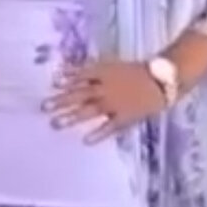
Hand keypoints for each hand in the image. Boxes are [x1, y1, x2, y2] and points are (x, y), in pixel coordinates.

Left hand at [44, 60, 168, 142]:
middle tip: (44, 107)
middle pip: (81, 94)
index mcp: (105, 73)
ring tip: (55, 124)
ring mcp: (115, 104)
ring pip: (91, 110)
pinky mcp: (124, 117)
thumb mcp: (111, 66)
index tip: (52, 83)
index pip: (83, 75)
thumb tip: (65, 73)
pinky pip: (110, 127)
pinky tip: (86, 141)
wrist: (162, 81)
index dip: (67, 79)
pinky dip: (99, 133)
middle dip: (61, 101)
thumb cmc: (134, 73)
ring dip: (72, 117)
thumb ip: (91, 70)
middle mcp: (107, 88)